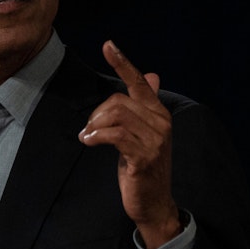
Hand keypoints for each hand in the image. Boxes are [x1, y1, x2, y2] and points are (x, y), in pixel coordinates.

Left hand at [78, 40, 180, 248]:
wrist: (154, 204)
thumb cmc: (143, 167)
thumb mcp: (143, 133)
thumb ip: (143, 106)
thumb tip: (152, 75)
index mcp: (159, 113)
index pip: (140, 82)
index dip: (123, 63)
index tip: (108, 45)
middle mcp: (161, 122)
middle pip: (118, 101)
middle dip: (97, 113)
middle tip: (89, 130)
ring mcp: (155, 140)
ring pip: (115, 116)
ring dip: (94, 126)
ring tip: (88, 138)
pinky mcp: (144, 157)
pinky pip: (114, 135)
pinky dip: (96, 136)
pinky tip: (88, 142)